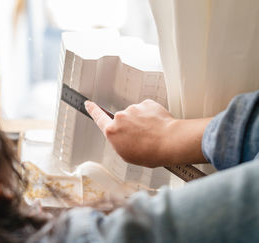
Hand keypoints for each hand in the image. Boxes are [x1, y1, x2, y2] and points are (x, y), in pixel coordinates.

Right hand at [85, 99, 210, 167]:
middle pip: (122, 120)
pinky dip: (151, 116)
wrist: (170, 142)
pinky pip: (146, 110)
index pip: (98, 118)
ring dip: (141, 121)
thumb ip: (119, 142)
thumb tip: (122, 136)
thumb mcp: (127, 155)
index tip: (88, 104)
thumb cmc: (150, 152)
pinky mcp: (146, 103)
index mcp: (112, 131)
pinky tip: (157, 126)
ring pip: (135, 115)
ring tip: (152, 134)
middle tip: (141, 138)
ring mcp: (133, 109)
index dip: (93, 110)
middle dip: (130, 127)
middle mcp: (120, 117)